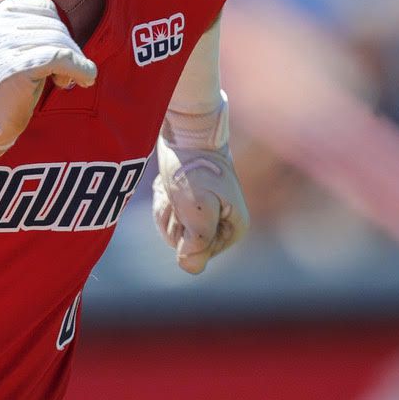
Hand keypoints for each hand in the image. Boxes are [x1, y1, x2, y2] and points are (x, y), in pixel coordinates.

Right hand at [0, 0, 96, 172]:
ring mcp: (4, 43)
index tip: (50, 56)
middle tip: (60, 73)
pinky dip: (80, 69)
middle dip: (65, 47)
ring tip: (62, 81)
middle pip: (54, 22)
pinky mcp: (18, 65)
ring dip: (72, 64)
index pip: (42, 6)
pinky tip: (82, 80)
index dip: (55, 31)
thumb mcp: (9, 39)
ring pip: (62, 41)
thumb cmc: (0, 83)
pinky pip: (64, 57)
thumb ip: (24, 4)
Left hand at [152, 106, 248, 273]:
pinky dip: (163, 199)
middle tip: (178, 194)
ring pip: (173, 227)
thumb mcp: (198, 209)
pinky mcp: (191, 199)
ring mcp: (207, 210)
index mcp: (235, 228)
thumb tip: (189, 267)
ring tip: (173, 187)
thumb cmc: (194, 169)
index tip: (188, 208)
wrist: (186, 132)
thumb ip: (197, 242)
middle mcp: (224, 222)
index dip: (184, 235)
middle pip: (184, 243)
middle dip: (173, 220)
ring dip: (166, 208)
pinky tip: (168, 184)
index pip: (197, 254)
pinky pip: (169, 212)